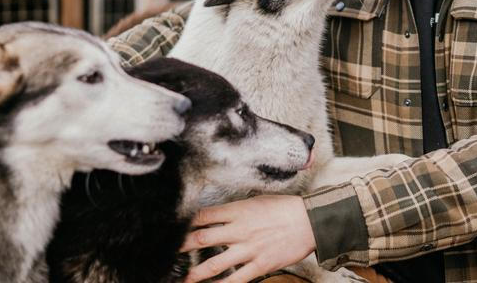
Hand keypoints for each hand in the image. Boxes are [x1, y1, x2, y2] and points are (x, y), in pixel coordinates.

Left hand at [181, 194, 315, 282]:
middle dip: (182, 246)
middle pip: (202, 238)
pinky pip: (236, 279)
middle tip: (167, 252)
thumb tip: (219, 216)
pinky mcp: (259, 265)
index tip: (174, 227)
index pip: (204, 215)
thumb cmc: (285, 209)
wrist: (309, 221)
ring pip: (214, 263)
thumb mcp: (257, 201)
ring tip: (184, 278)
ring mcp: (249, 249)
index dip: (186, 222)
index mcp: (238, 211)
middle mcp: (240, 230)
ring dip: (195, 273)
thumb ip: (236, 210)